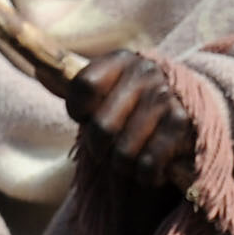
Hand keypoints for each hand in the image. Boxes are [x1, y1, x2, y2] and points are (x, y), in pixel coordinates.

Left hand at [65, 52, 200, 197]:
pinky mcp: (183, 127)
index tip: (83, 117)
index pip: (83, 86)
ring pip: (123, 150)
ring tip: (125, 160)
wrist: (194, 106)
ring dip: (120, 164)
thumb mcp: (108, 83)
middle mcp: (145, 74)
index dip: (76, 109)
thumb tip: (39, 73)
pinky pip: (148, 164)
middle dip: (97, 146)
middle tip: (104, 148)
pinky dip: (144, 175)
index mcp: (121, 59)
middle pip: (101, 126)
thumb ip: (76, 83)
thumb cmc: (135, 99)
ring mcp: (166, 99)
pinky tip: (148, 169)